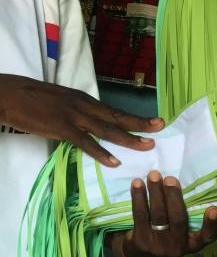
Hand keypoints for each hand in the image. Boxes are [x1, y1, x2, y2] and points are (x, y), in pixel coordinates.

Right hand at [0, 74, 163, 166]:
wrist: (7, 94)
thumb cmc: (32, 99)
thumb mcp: (61, 102)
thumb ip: (78, 112)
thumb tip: (92, 123)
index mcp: (84, 100)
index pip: (114, 111)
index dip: (135, 117)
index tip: (155, 120)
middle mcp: (83, 106)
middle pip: (117, 117)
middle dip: (140, 123)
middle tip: (161, 127)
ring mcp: (73, 116)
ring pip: (106, 129)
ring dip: (128, 138)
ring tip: (147, 145)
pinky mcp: (61, 127)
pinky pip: (85, 142)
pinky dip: (101, 153)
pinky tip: (114, 162)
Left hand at [111, 171, 216, 256]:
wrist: (142, 254)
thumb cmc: (169, 235)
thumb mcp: (183, 233)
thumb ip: (190, 216)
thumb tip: (193, 186)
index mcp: (193, 244)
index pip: (206, 237)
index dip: (211, 224)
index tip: (214, 208)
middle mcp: (177, 246)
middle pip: (178, 219)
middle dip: (174, 197)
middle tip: (171, 179)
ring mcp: (158, 244)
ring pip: (158, 215)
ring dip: (156, 192)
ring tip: (154, 175)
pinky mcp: (141, 239)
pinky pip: (141, 215)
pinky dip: (139, 197)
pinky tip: (138, 183)